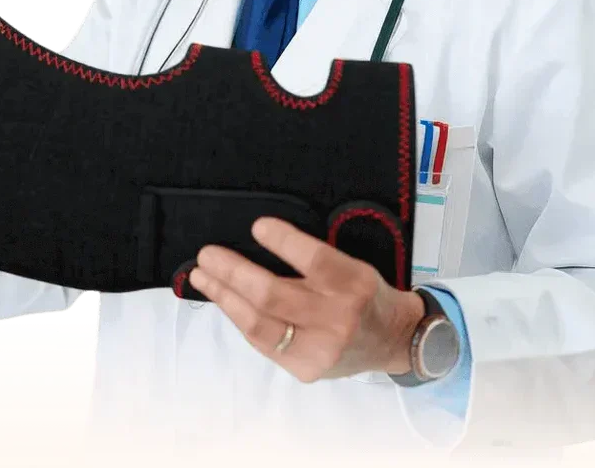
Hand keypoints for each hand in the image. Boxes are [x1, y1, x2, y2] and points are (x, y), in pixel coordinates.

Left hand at [188, 216, 421, 381]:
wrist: (392, 339)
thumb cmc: (365, 292)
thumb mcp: (353, 264)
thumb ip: (313, 258)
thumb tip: (258, 239)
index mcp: (354, 282)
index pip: (315, 260)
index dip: (284, 242)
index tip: (258, 226)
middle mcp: (337, 318)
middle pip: (274, 294)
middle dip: (233, 273)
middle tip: (207, 255)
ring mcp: (320, 349)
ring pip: (259, 324)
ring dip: (224, 297)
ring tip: (202, 278)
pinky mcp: (306, 370)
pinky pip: (263, 343)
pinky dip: (240, 318)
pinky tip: (226, 301)